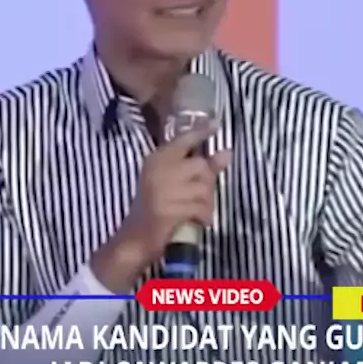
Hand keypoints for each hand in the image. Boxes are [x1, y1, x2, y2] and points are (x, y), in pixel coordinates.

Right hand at [91, 127, 230, 290]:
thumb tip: (227, 153)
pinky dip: (203, 217)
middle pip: (201, 166)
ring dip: (206, 203)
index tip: (216, 124)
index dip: (201, 131)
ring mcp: (164, 190)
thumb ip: (198, 168)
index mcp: (157, 159)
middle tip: (198, 197)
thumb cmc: (154, 208)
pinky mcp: (171, 210)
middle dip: (206, 183)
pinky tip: (196, 220)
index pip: (183, 139)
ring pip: (204, 189)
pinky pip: (201, 208)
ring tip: (195, 211)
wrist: (135, 239)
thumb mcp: (173, 183)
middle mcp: (160, 170)